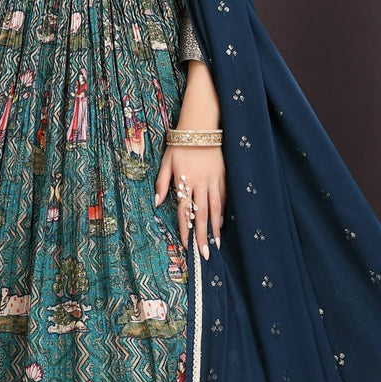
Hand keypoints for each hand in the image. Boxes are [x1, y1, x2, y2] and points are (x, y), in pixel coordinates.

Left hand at [154, 143, 225, 259]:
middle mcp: (200, 183)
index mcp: (185, 180)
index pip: (184, 211)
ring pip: (215, 208)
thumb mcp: (166, 162)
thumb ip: (161, 183)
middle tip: (205, 254)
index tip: (186, 245)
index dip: (185, 229)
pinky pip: (223, 197)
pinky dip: (222, 212)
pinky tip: (221, 223)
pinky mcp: (223, 176)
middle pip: (202, 214)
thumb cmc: (180, 145)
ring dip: (215, 228)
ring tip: (216, 244)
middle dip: (203, 236)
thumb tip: (157, 202)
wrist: (201, 127)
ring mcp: (213, 180)